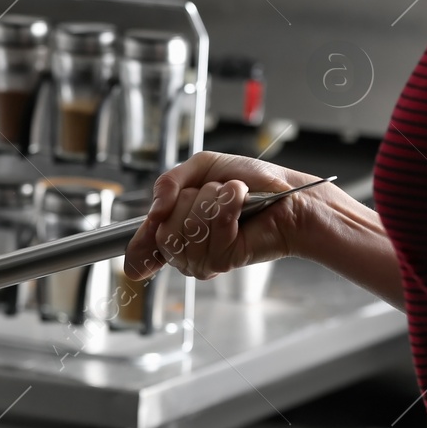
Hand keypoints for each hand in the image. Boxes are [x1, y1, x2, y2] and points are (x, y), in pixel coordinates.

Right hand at [124, 152, 327, 281]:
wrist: (289, 194)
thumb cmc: (252, 182)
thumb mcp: (202, 167)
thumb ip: (168, 183)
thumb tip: (153, 212)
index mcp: (176, 228)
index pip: (142, 246)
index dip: (138, 248)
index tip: (138, 258)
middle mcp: (185, 249)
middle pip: (162, 231)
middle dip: (189, 201)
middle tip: (213, 195)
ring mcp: (202, 259)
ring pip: (187, 229)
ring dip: (214, 201)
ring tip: (233, 197)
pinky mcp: (223, 260)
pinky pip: (213, 229)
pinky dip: (230, 206)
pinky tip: (242, 203)